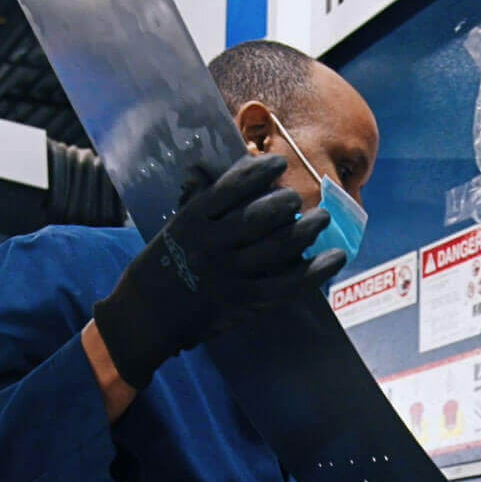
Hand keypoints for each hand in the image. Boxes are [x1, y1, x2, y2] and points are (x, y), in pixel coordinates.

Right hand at [90, 154, 347, 385]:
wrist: (144, 318)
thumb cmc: (161, 267)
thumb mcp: (176, 227)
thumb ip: (206, 204)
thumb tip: (244, 173)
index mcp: (192, 220)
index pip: (231, 188)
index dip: (258, 172)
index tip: (278, 163)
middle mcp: (212, 244)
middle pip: (260, 216)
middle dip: (286, 202)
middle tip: (298, 197)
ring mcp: (229, 275)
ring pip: (278, 247)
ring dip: (307, 230)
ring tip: (322, 218)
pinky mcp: (244, 301)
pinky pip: (289, 284)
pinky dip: (317, 270)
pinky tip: (335, 258)